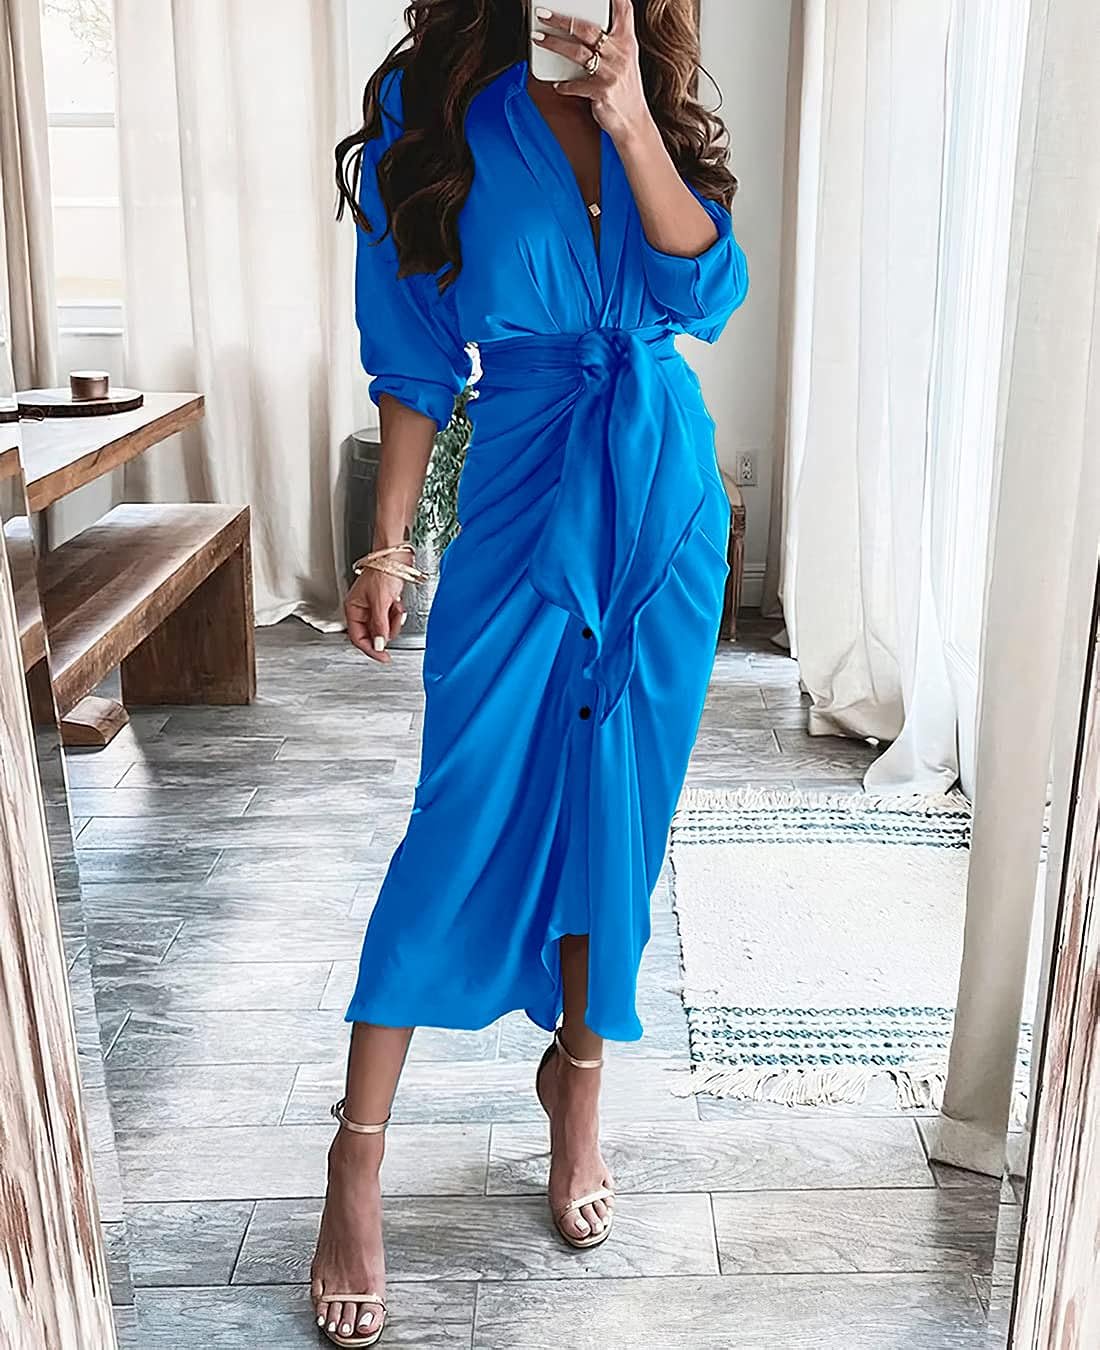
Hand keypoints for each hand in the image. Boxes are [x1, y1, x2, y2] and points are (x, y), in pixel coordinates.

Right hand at [345, 566, 405, 663]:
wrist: (396, 557)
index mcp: (353, 609)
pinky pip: (391, 619)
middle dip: (386, 630)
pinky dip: (397, 615)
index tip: (383, 657)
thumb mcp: (380, 602)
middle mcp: (362, 610)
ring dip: (393, 621)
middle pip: (373, 634)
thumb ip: (380, 625)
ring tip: (396, 607)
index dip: (370, 649)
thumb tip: (379, 645)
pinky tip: (398, 604)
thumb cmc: (383, 571)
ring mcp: (374, 608)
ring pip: (384, 628)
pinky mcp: (386, 604)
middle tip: (393, 621)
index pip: (358, 637)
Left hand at [533, 0, 651, 141]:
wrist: (633, 121)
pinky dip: (564, 85)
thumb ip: (611, 41)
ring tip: (539, 39)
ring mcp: (610, 73)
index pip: (623, 9)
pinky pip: (575, 85)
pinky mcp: (601, 92)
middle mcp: (620, 53)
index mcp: (626, 41)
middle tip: (543, 14)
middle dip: (561, 19)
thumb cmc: (624, 89)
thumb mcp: (625, 59)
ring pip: (577, 52)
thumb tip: (583, 26)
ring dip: (554, 44)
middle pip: (587, 28)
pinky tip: (558, 85)